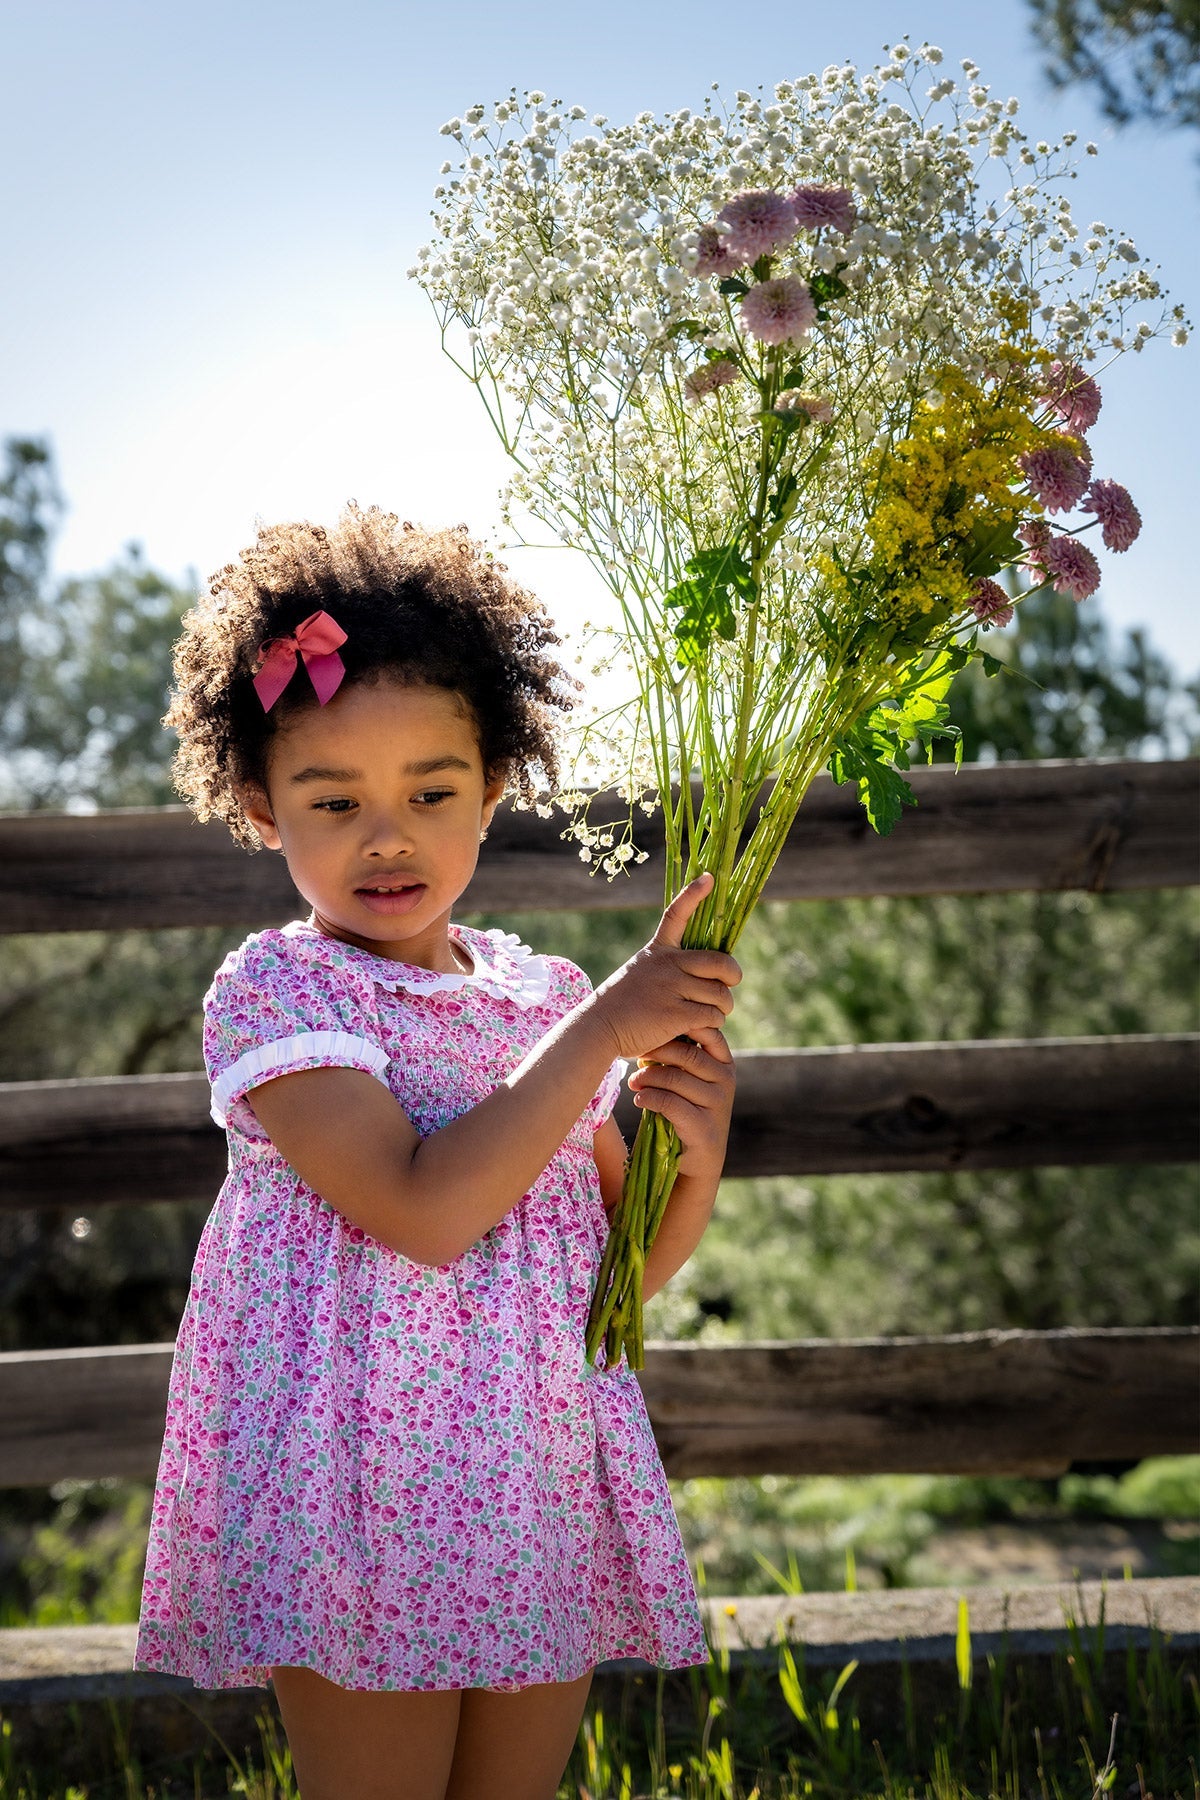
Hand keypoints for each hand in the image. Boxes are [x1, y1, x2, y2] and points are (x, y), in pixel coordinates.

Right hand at [590, 871, 741, 1060]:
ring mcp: (671, 988)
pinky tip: (702, 1029)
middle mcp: (666, 965)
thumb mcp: (639, 974)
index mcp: (657, 951)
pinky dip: (713, 1025)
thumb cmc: (621, 1006)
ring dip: (723, 1007)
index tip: (710, 877)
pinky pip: (712, 1015)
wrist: (597, 1028)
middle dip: (733, 975)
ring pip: (720, 994)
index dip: (694, 894)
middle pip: (719, 962)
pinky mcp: (675, 1013)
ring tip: (713, 1014)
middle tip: (732, 984)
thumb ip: (666, 970)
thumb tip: (701, 976)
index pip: (676, 914)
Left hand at [626, 1026, 735, 1182]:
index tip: (654, 1027)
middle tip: (636, 1056)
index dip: (682, 1026)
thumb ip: (682, 1058)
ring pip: (675, 1079)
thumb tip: (652, 1031)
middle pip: (688, 1055)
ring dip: (647, 1078)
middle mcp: (726, 1081)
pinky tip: (639, 1099)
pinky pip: (670, 1103)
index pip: (709, 1034)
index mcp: (725, 1065)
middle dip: (657, 1052)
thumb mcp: (690, 1081)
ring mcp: (718, 1105)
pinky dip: (649, 1098)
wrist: (696, 1159)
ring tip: (633, 1082)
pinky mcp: (704, 1127)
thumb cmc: (686, 1111)